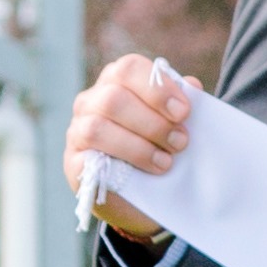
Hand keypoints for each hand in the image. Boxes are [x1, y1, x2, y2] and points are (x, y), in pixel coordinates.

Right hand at [64, 54, 195, 240]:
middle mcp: (93, 101)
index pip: (129, 68)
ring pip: (98, 126)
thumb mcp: (178, 126)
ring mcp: (78, 130)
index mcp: (119, 84)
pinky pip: (89, 157)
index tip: (184, 112)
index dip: (158, 88)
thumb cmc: (164, 150)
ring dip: (139, 146)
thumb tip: (192, 86)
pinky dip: (124, 162)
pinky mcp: (74, 162)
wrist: (145, 197)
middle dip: (154, 123)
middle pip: (114, 98)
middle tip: (181, 142)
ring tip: (167, 162)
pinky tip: (149, 171)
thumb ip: (183, 105)